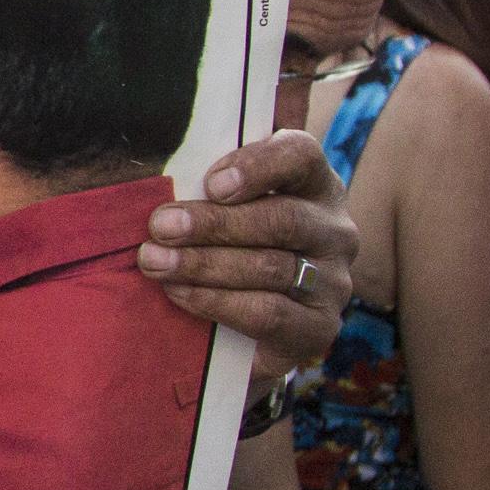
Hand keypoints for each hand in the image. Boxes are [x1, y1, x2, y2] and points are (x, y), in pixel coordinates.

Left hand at [138, 131, 357, 376]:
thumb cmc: (222, 250)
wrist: (238, 333)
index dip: (258, 166)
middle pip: (283, 218)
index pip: (301, 156)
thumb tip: (161, 173)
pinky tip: (179, 293)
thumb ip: (205, 186)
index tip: (211, 184)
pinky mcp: (319, 328)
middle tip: (161, 226)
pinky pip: (269, 313)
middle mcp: (334, 230)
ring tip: (155, 262)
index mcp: (313, 185)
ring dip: (204, 264)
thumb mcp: (216, 208)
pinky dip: (217, 302)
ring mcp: (333, 281)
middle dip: (214, 223)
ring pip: (272, 267)